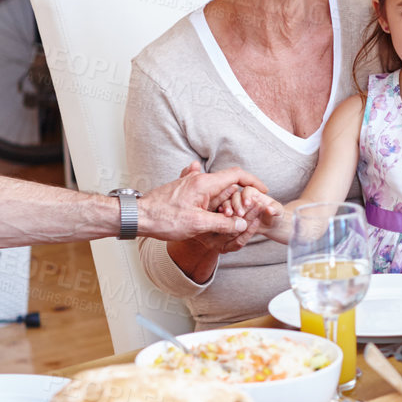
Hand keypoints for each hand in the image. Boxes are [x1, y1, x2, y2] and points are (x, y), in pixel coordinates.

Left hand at [144, 162, 267, 247]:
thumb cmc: (163, 218)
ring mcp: (191, 186)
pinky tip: (215, 215)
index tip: (263, 191)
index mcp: (205, 183)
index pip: (237, 175)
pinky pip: (207, 197)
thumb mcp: (198, 224)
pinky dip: (216, 205)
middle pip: (229, 185)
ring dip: (227, 205)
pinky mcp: (185, 194)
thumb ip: (223, 223)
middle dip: (241, 200)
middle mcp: (199, 180)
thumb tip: (241, 225)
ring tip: (231, 220)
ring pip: (218, 192)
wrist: (138, 217)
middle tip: (246, 216)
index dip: (253, 182)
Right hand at [222, 187, 287, 243]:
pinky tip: (223, 219)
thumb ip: (275, 209)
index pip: (248, 190)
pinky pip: (225, 213)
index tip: (248, 203)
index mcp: (254, 192)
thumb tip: (270, 209)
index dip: (247, 196)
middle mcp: (244, 197)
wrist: (271, 226)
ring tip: (229, 215)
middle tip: (240, 213)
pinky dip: (223, 215)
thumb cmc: (277, 216)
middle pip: (236, 196)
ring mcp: (237, 205)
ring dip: (228, 208)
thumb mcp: (278, 212)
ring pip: (228, 203)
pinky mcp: (232, 214)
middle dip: (236, 203)